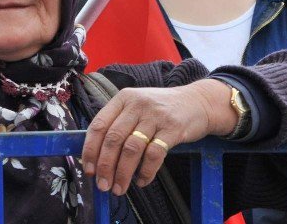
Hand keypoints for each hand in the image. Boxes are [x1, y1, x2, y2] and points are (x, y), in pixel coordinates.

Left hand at [82, 79, 236, 195]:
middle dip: (105, 167)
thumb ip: (118, 123)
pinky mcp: (173, 128)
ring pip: (131, 149)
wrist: (197, 102)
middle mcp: (138, 104)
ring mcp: (156, 115)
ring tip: (120, 188)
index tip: (89, 170)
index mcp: (124, 98)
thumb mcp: (138, 106)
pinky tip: (142, 180)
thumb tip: (96, 156)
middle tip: (103, 185)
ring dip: (123, 173)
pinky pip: (154, 155)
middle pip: (113, 139)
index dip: (90, 150)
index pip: (99, 125)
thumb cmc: (162, 108)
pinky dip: (146, 172)